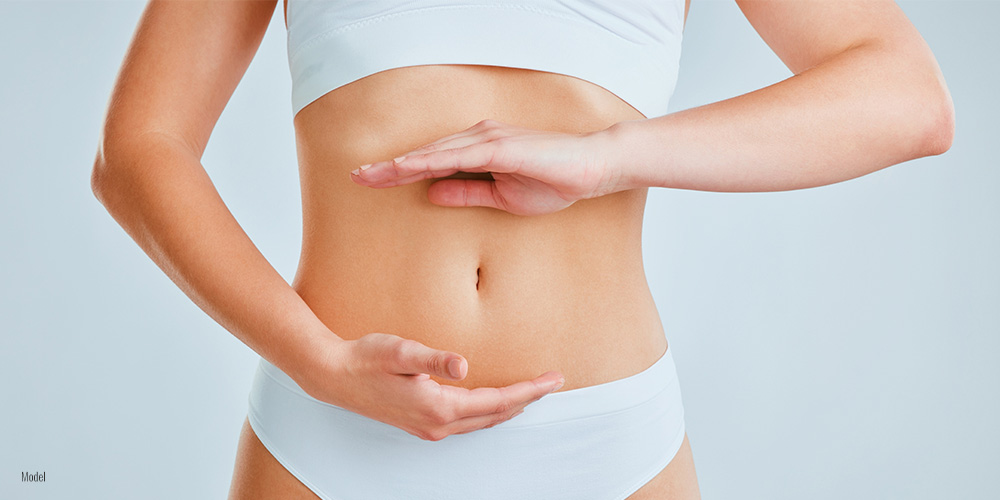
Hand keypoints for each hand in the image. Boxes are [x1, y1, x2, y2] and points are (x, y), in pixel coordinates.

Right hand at [298, 332, 564, 440]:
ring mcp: (428, 428)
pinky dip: (489, 412)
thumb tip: (462, 365)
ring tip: (532, 392)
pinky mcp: (420, 424)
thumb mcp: (400, 352)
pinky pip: (467, 422)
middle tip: (553, 383)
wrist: (332, 376)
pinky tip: (493, 403)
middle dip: (527, 399)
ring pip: (482, 421)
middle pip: (495, 414)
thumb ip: (432, 359)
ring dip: (509, 407)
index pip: (497, 401)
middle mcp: (437, 424)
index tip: (553, 379)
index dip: (528, 390)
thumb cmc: (366, 359)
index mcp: (438, 408)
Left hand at [349, 119, 620, 215]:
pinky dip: (429, 160)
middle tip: (355, 177)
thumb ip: (467, 193)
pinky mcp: (500, 146)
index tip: (371, 181)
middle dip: (389, 167)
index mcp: (479, 151)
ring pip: (434, 151)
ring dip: (401, 163)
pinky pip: (457, 154)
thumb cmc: (554, 182)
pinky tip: (407, 167)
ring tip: (371, 175)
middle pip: (425, 154)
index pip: (431, 163)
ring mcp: (488, 139)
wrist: (592, 168)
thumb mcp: (502, 198)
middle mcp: (479, 138)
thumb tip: (431, 194)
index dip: (399, 172)